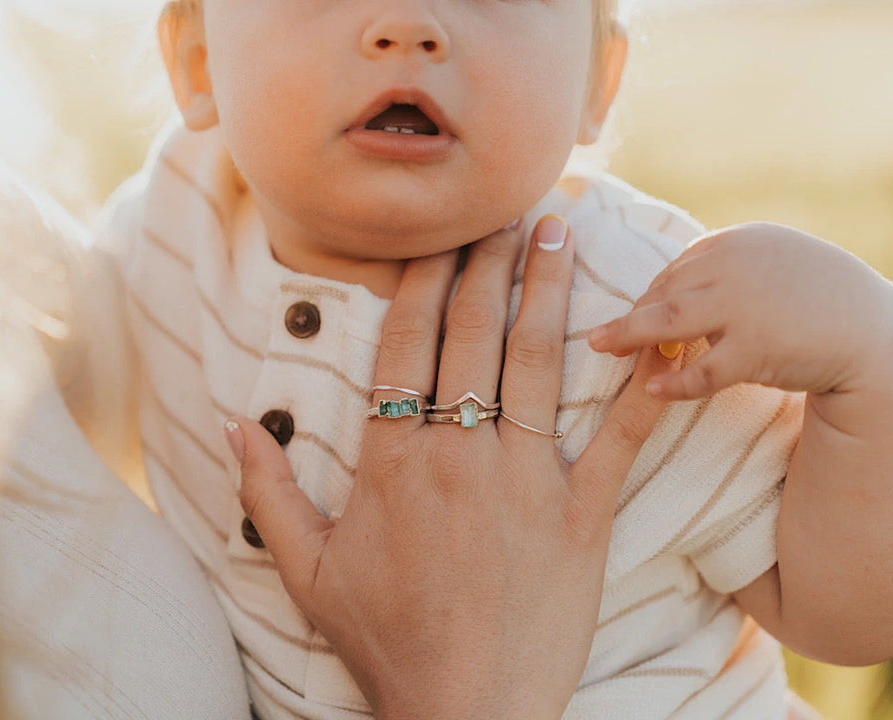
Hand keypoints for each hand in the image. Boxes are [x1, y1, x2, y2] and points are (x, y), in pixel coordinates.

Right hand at [227, 216, 677, 719]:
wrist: (466, 711)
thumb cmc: (384, 640)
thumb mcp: (305, 570)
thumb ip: (268, 491)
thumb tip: (236, 423)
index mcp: (393, 460)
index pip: (407, 343)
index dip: (425, 280)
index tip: (439, 235)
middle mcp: (459, 453)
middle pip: (473, 334)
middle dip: (488, 261)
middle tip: (505, 207)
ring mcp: (525, 481)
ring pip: (535, 363)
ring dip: (546, 291)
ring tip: (558, 232)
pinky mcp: (582, 516)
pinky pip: (616, 439)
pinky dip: (639, 386)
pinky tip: (656, 339)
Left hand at [587, 222, 892, 399]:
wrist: (876, 334)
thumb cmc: (821, 302)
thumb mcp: (773, 266)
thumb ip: (727, 270)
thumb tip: (673, 289)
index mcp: (737, 242)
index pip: (677, 269)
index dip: (652, 296)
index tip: (635, 317)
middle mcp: (736, 264)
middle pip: (664, 291)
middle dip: (632, 316)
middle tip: (599, 337)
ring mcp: (744, 304)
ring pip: (668, 320)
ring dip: (629, 335)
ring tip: (601, 348)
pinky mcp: (756, 347)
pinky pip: (700, 369)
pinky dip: (673, 382)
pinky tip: (653, 390)